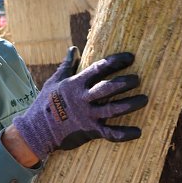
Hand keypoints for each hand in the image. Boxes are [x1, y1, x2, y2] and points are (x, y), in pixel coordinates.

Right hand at [13, 46, 147, 160]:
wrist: (36, 130)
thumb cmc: (45, 103)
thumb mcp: (54, 81)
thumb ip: (67, 65)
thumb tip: (73, 48)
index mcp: (76, 84)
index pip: (99, 68)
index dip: (116, 62)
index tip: (131, 57)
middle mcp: (83, 99)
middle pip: (108, 88)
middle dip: (125, 82)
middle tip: (138, 79)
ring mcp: (87, 116)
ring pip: (113, 109)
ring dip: (130, 104)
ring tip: (144, 99)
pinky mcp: (90, 131)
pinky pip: (110, 133)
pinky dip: (125, 134)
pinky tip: (138, 132)